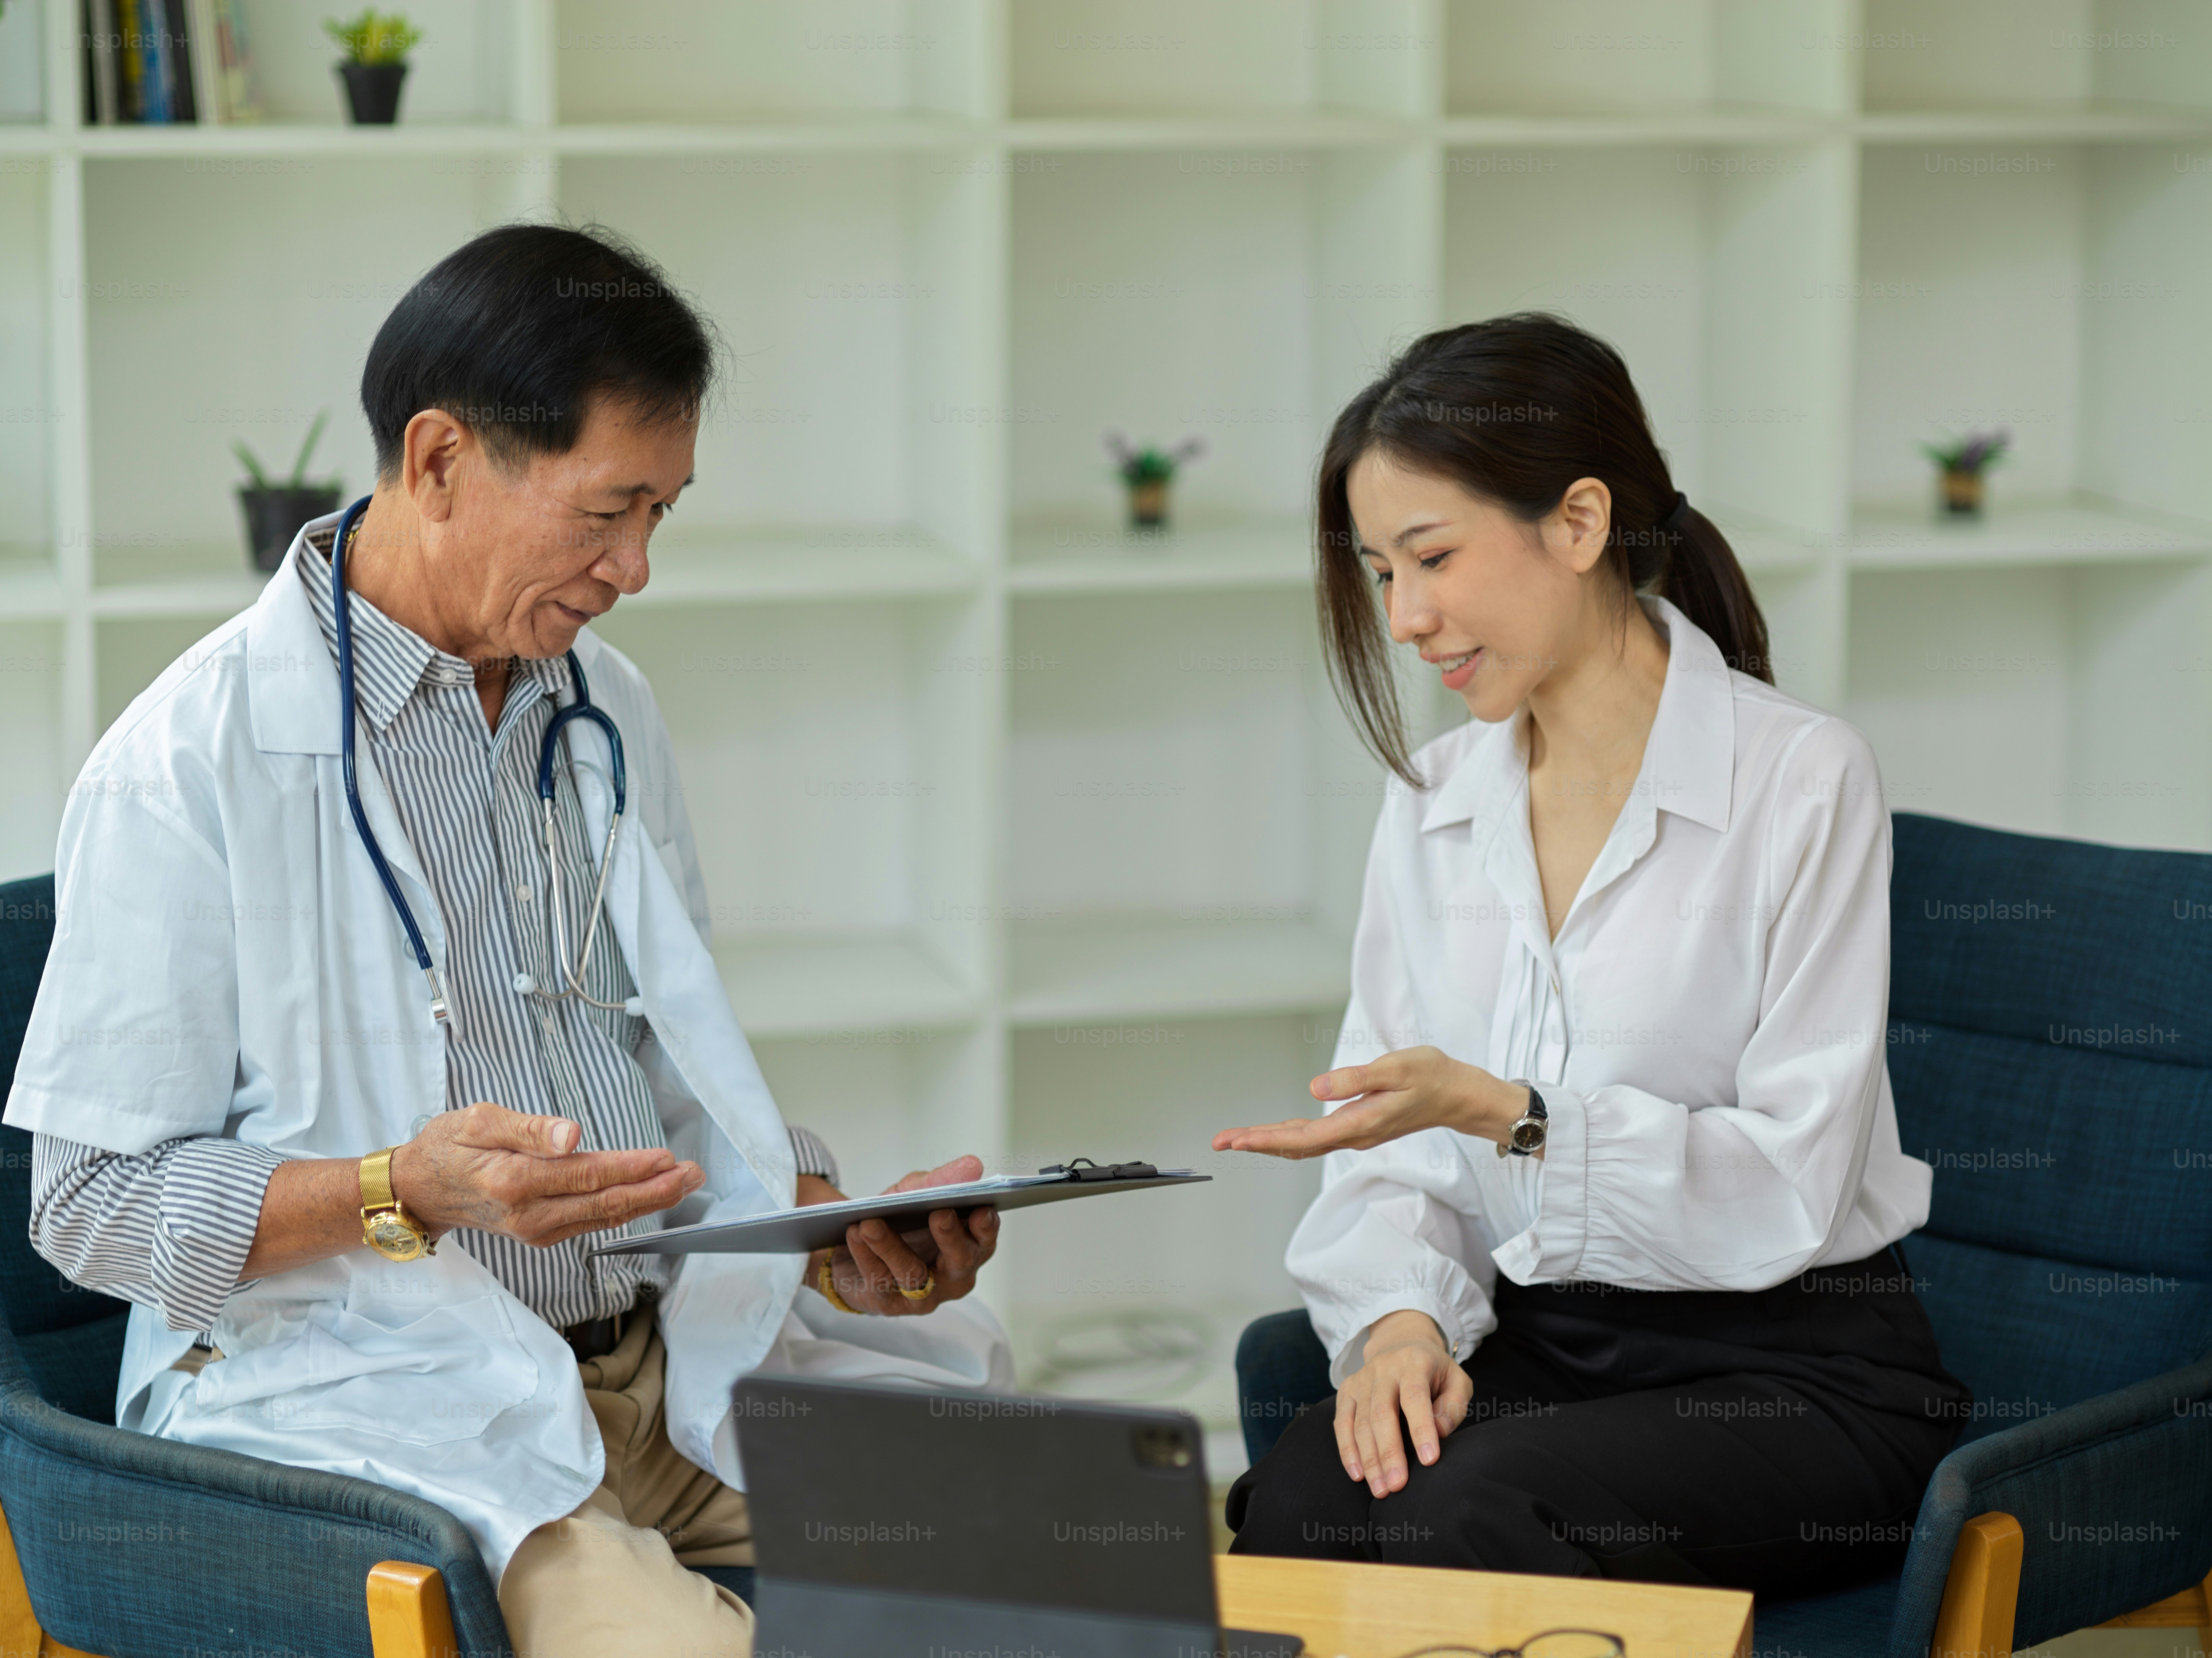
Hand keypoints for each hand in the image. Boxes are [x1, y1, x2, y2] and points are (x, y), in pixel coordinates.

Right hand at [389, 1101, 702, 1246]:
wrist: (419, 1188)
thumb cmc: (448, 1147)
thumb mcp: (479, 1121)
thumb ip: (529, 1128)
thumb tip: (570, 1134)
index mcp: (514, 1181)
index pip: (587, 1175)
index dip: (631, 1168)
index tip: (666, 1158)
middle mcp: (529, 1214)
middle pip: (605, 1204)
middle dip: (655, 1190)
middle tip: (694, 1174)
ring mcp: (536, 1229)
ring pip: (603, 1217)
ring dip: (647, 1200)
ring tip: (684, 1182)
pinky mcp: (540, 1234)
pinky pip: (590, 1222)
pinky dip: (623, 1209)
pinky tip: (646, 1195)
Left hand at [802, 1155, 999, 1316]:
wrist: (853, 1248)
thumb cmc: (897, 1220)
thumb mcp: (915, 1193)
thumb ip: (941, 1181)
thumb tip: (973, 1165)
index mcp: (968, 1248)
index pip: (985, 1240)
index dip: (986, 1227)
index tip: (980, 1209)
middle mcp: (952, 1277)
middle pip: (959, 1261)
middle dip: (951, 1237)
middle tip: (939, 1213)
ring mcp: (922, 1296)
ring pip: (913, 1273)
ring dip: (891, 1246)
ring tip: (870, 1223)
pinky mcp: (888, 1304)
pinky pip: (879, 1279)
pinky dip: (866, 1254)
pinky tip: (855, 1234)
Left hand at [1211, 1046, 1527, 1158]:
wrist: (1460, 1095)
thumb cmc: (1432, 1077)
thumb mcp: (1397, 1068)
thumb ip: (1356, 1078)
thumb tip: (1316, 1087)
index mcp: (1359, 1123)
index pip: (1303, 1137)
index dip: (1266, 1138)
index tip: (1236, 1139)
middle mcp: (1354, 1134)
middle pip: (1296, 1145)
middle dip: (1257, 1142)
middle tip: (1221, 1141)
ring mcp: (1356, 1132)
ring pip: (1304, 1143)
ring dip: (1270, 1140)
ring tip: (1238, 1138)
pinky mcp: (1359, 1125)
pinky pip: (1316, 1136)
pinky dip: (1290, 1136)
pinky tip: (1276, 1133)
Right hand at [1337, 1309, 1472, 1497]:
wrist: (1401, 1343)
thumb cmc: (1435, 1372)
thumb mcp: (1457, 1380)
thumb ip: (1453, 1406)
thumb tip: (1439, 1433)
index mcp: (1414, 1363)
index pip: (1415, 1397)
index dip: (1421, 1428)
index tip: (1429, 1460)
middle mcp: (1383, 1368)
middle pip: (1382, 1413)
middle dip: (1389, 1453)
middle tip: (1397, 1486)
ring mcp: (1361, 1379)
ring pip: (1361, 1423)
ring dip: (1369, 1459)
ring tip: (1381, 1490)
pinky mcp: (1346, 1390)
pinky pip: (1342, 1423)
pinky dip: (1347, 1450)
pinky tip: (1357, 1474)